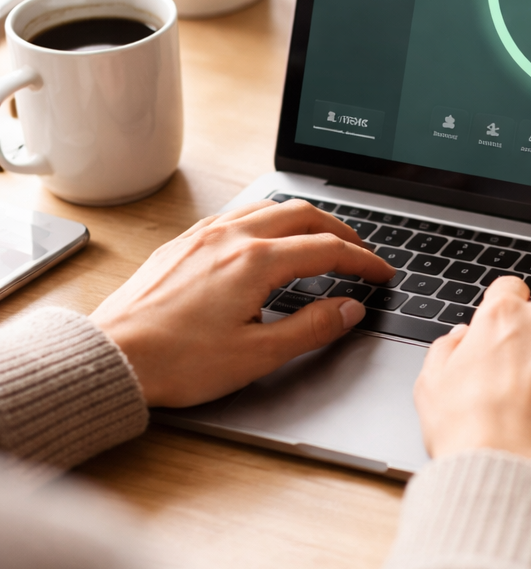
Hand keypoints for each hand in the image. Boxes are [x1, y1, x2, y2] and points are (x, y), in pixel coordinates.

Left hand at [91, 200, 394, 407]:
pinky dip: (269, 219)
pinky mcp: (183, 243)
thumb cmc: (177, 361)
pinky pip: (238, 214)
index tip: (381, 273)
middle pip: (303, 215)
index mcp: (255, 261)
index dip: (363, 261)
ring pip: (269, 207)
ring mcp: (204, 236)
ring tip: (322, 238)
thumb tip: (349, 309)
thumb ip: (312, 328)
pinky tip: (268, 237)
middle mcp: (231, 238)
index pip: (328, 250)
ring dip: (305, 219)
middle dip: (340, 230)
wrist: (111, 359)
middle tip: (360, 251)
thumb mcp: (258, 354)